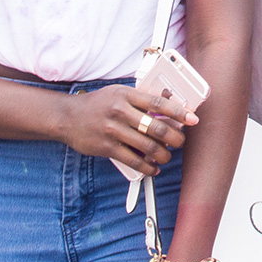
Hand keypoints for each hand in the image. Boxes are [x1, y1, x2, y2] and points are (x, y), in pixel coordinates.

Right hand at [58, 84, 195, 175]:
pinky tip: (153, 168)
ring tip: (167, 156)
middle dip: (175, 137)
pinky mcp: (107, 147)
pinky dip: (147, 167)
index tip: (193, 118)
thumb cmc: (99, 104)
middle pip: (157, 127)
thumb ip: (141, 99)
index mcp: (126, 95)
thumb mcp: (119, 93)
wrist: (68, 117)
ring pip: (147, 146)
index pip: (159, 102)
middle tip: (180, 141)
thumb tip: (169, 103)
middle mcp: (120, 111)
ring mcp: (113, 130)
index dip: (179, 111)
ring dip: (163, 155)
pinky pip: (133, 160)